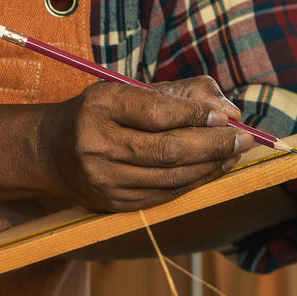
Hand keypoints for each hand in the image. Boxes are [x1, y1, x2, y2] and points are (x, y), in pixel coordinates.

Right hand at [41, 74, 252, 212]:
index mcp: (99, 107)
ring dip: (211, 166)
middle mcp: (98, 146)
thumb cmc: (97, 113)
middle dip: (214, 145)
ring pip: (172, 178)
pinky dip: (195, 183)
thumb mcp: (123, 90)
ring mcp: (106, 182)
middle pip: (168, 150)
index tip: (225, 116)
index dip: (195, 115)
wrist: (51, 152)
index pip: (155, 112)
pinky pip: (165, 195)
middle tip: (245, 138)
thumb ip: (174, 94)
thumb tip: (226, 110)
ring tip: (235, 153)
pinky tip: (214, 169)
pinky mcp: (115, 205)